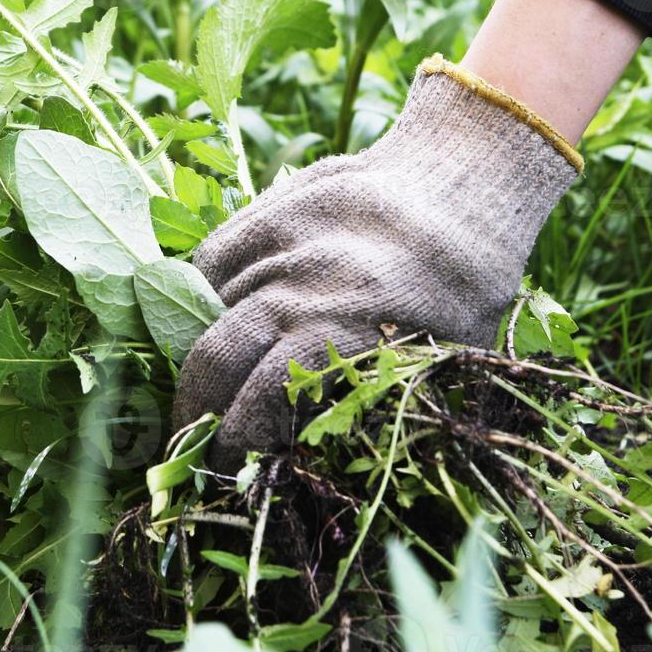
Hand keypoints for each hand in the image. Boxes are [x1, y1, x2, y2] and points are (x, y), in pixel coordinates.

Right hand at [172, 57, 581, 470]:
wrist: (462, 182)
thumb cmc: (460, 290)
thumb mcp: (440, 359)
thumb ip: (378, 402)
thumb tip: (321, 461)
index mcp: (353, 325)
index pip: (265, 395)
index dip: (236, 439)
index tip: (225, 468)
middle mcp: (307, 281)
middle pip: (218, 353)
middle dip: (193, 408)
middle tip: (188, 438)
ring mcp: (282, 239)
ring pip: (205, 305)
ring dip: (194, 355)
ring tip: (198, 391)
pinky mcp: (268, 208)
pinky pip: (211, 260)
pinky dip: (199, 296)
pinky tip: (209, 324)